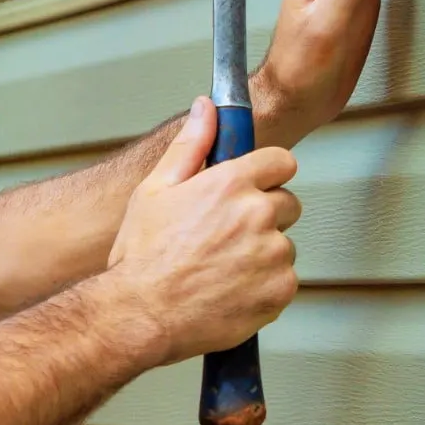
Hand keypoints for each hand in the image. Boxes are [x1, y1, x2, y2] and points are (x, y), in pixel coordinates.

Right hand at [106, 98, 301, 365]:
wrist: (137, 316)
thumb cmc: (141, 258)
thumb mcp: (155, 190)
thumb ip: (190, 145)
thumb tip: (206, 108)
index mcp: (231, 184)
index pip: (282, 161)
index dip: (267, 175)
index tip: (254, 188)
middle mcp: (257, 214)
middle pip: (286, 204)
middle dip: (264, 217)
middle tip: (225, 238)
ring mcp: (272, 253)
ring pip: (284, 245)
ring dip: (263, 255)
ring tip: (221, 269)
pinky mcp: (279, 289)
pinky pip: (284, 281)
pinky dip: (265, 288)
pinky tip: (231, 291)